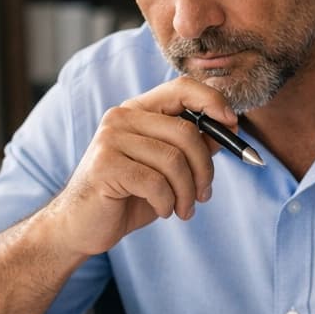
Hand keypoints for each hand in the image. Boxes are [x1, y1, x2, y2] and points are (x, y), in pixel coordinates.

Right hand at [40, 79, 242, 258]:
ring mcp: (110, 139)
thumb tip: (227, 130)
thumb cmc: (127, 196)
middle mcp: (122, 117)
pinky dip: (167, 203)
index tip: (233, 125)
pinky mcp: (105, 165)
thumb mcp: (166, 170)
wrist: (81, 225)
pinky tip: (163, 211)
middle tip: (204, 195)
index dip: (213, 102)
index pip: (182, 87)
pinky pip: (156, 183)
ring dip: (187, 192)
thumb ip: (191, 148)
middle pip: (186, 131)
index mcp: (138, 110)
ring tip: (183, 209)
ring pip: (174, 160)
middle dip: (205, 169)